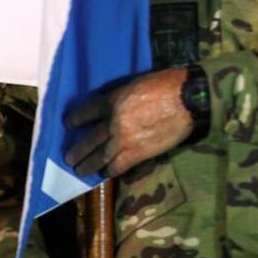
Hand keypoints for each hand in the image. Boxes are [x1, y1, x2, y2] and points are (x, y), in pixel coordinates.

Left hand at [64, 68, 193, 177]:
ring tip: (79, 170)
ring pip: (99, 157)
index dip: (75, 119)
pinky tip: (104, 173)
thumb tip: (111, 108)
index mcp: (112, 100)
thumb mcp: (136, 84)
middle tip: (68, 158)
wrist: (189, 100)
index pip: (86, 112)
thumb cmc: (167, 85)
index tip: (68, 125)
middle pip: (89, 139)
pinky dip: (109, 171)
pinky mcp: (137, 153)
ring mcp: (124, 139)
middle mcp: (113, 121)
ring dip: (87, 165)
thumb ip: (120, 97)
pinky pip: (117, 166)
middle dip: (77, 150)